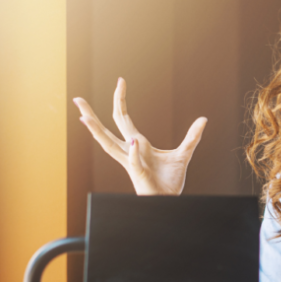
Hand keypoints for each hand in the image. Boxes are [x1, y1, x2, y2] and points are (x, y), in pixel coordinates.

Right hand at [73, 77, 206, 194]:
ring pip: (109, 146)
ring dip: (96, 132)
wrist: (170, 200)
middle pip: (106, 130)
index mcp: (137, 143)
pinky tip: (133, 141)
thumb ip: (192, 137)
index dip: (120, 100)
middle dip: (91, 114)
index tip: (120, 81)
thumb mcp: (184, 153)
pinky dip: (133, 152)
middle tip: (77, 99)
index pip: (122, 119)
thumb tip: (203, 119)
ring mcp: (131, 163)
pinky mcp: (138, 174)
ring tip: (84, 118)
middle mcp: (129, 152)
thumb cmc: (171, 180)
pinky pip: (134, 161)